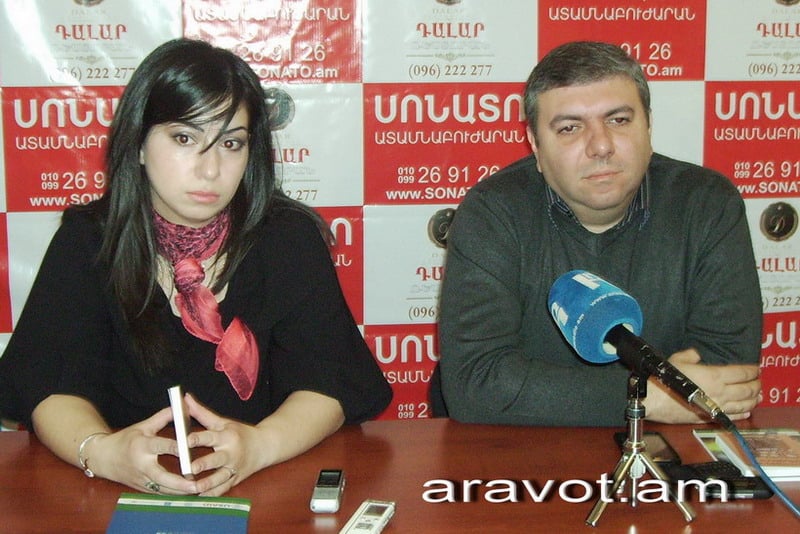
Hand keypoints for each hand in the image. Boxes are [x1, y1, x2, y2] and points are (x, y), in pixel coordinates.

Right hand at [90, 407, 198, 494]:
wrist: (102, 458)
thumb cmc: (125, 440)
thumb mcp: (143, 426)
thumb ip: (163, 417)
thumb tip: (181, 406)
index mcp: (142, 446)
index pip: (161, 446)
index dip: (176, 447)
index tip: (189, 449)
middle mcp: (142, 465)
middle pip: (162, 477)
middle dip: (180, 482)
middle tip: (196, 485)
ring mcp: (141, 479)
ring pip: (162, 490)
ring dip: (179, 492)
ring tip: (198, 492)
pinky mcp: (142, 488)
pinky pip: (159, 494)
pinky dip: (172, 495)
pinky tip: (186, 495)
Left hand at [183, 393, 265, 496]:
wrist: (264, 446)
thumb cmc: (239, 433)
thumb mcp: (223, 421)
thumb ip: (201, 412)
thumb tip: (184, 398)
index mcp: (226, 436)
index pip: (210, 436)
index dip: (198, 438)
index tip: (186, 440)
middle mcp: (231, 453)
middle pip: (216, 459)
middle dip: (204, 464)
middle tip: (191, 468)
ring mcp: (234, 468)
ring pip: (220, 478)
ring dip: (207, 484)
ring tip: (194, 488)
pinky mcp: (235, 480)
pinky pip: (223, 489)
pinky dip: (212, 494)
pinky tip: (200, 498)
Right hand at [644, 348, 760, 423]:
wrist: (654, 400)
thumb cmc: (664, 379)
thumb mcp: (677, 359)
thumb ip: (691, 355)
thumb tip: (696, 354)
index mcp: (714, 376)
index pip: (742, 373)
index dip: (752, 370)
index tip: (757, 368)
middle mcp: (721, 392)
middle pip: (748, 389)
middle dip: (756, 385)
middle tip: (759, 382)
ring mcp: (717, 407)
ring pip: (745, 404)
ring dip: (754, 400)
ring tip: (758, 396)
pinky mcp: (711, 417)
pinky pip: (733, 417)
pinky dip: (743, 414)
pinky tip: (747, 411)